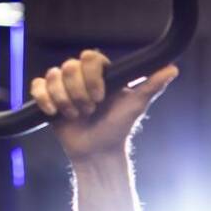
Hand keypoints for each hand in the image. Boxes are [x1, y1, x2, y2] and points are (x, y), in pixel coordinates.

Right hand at [30, 49, 178, 162]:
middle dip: (79, 93)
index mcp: (101, 74)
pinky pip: (37, 87)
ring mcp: (64, 87)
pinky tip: (56, 113)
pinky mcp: (48, 98)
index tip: (101, 97)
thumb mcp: (136, 105)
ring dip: (65, 100)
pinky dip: (45, 100)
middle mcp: (81, 77)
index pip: (89, 57)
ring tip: (78, 115)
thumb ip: (152, 85)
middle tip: (91, 110)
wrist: (99, 152)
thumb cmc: (119, 128)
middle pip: (69, 67)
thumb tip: (173, 69)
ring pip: (53, 76)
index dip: (91, 76)